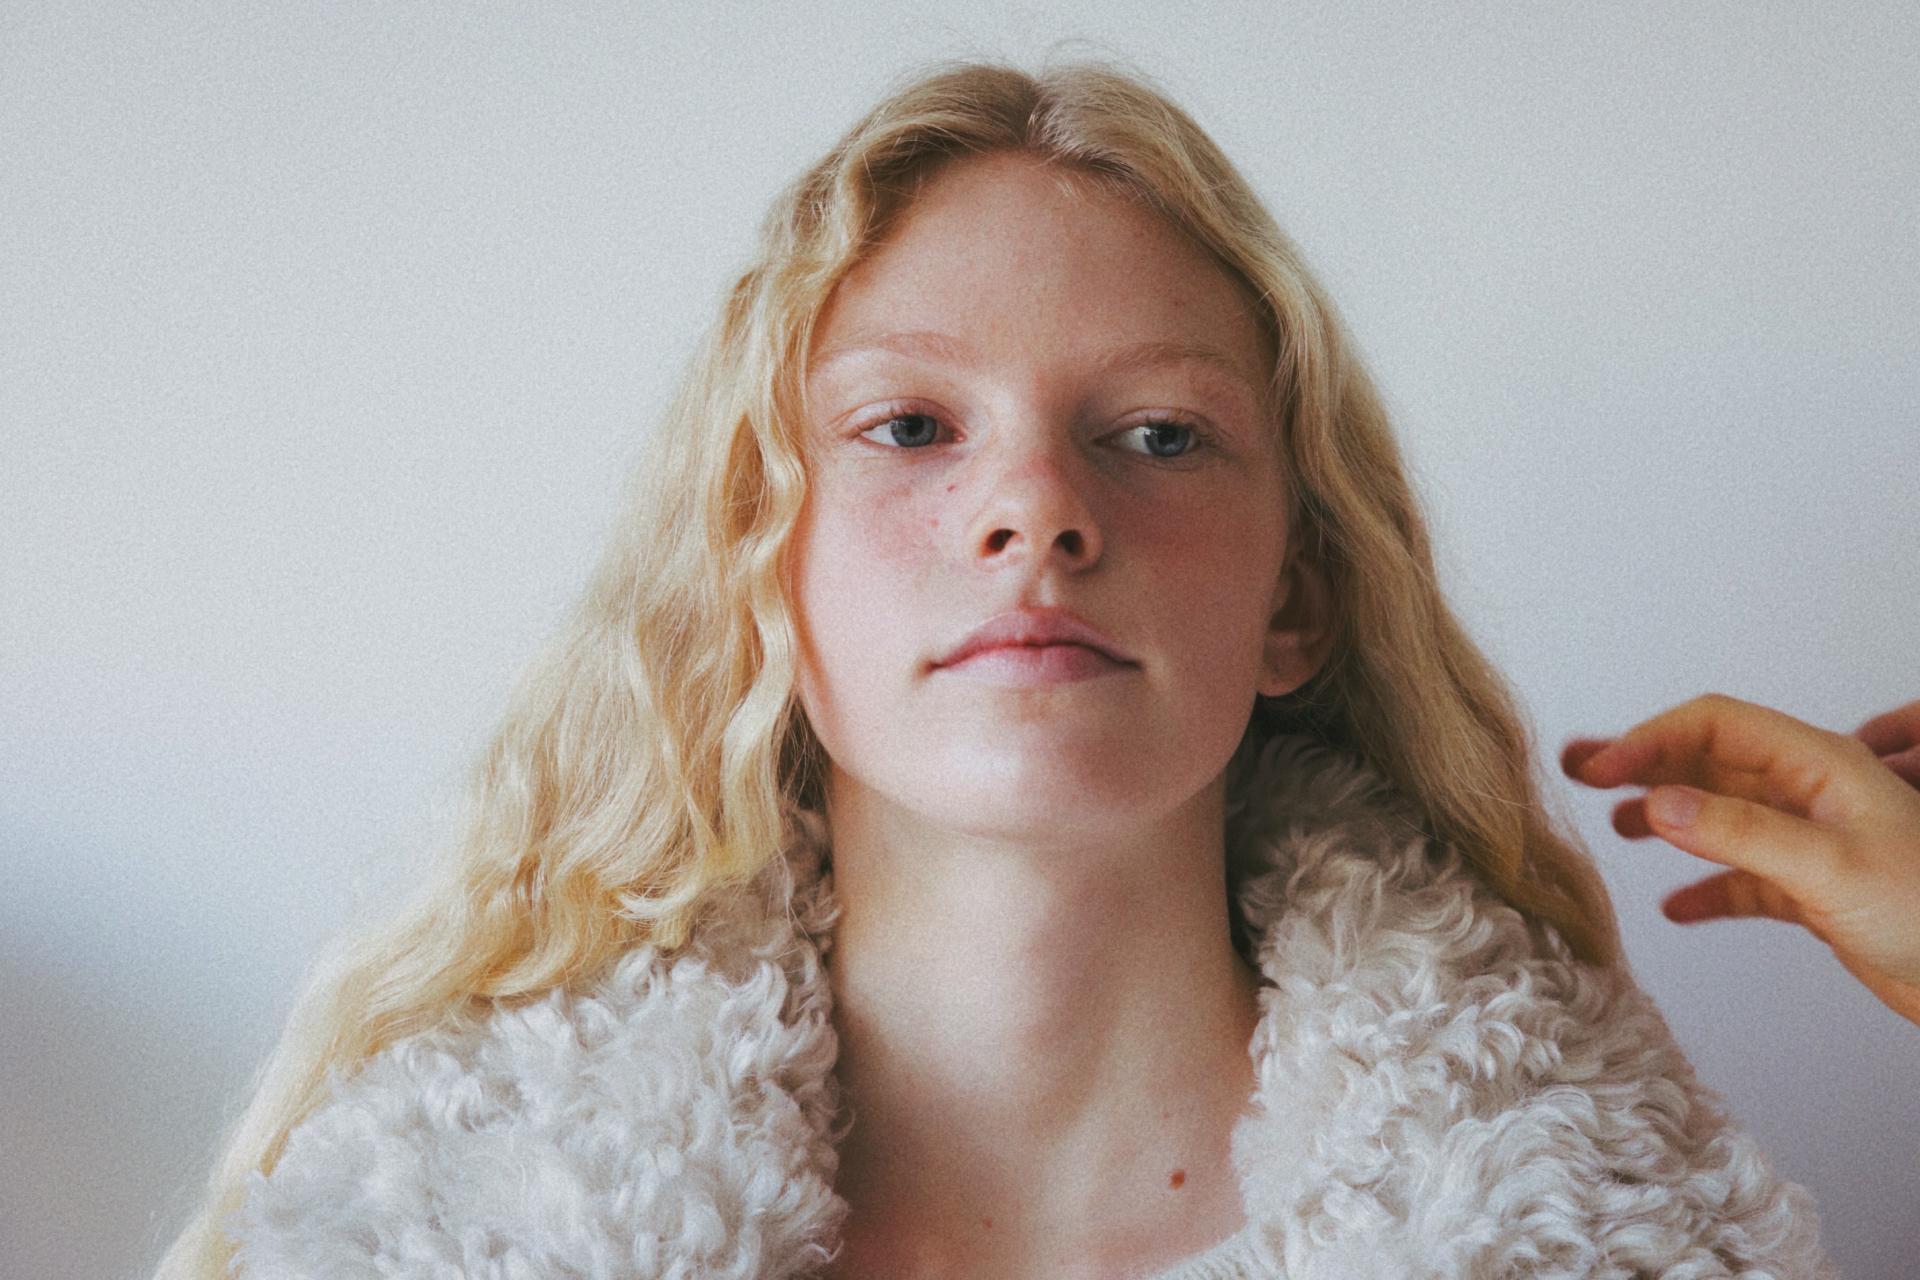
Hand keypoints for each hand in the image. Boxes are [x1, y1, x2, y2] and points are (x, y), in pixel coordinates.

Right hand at [1560, 693, 1919, 1027]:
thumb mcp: (1831, 867)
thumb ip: (1741, 832)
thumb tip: (1657, 804)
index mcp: (1819, 767)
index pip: (1715, 727)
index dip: (1651, 740)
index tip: (1600, 770)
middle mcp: (1809, 795)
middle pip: (1708, 762)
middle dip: (1642, 763)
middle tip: (1577, 770)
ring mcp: (1809, 841)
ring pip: (1719, 816)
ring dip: (1665, 817)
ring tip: (1612, 827)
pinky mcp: (1812, 890)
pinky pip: (1742, 878)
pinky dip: (1705, 888)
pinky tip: (1679, 907)